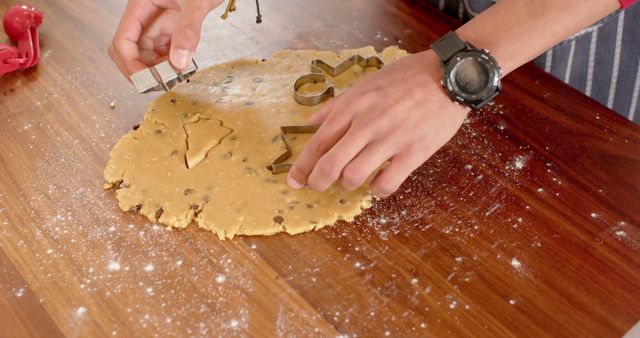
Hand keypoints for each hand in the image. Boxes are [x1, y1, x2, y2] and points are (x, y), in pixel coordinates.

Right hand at [109, 0, 223, 76]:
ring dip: (156, 69)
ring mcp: (158, 22)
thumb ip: (187, 31)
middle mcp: (145, 15)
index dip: (130, 63)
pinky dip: (169, 63)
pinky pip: (163, 50)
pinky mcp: (171, 28)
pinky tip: (180, 68)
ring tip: (173, 78)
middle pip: (130, 49)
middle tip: (157, 84)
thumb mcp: (196, 3)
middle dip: (140, 69)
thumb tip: (178, 62)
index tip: (145, 80)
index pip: (123, 39)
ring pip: (147, 53)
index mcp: (141, 4)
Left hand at [287, 50, 469, 197]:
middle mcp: (368, 123)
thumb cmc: (407, 77)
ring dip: (348, 184)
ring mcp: (391, 138)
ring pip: (354, 176)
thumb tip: (309, 122)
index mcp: (354, 105)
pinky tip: (378, 184)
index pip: (318, 141)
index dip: (302, 166)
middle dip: (317, 182)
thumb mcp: (367, 83)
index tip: (294, 181)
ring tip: (353, 179)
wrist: (450, 75)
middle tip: (316, 187)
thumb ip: (337, 105)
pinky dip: (377, 191)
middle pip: (330, 164)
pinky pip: (386, 183)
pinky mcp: (414, 152)